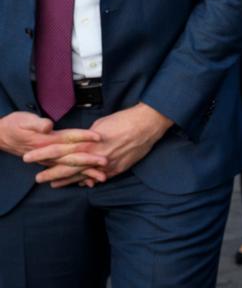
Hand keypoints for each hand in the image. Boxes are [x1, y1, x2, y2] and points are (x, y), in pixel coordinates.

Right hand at [1, 113, 104, 181]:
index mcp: (47, 141)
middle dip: (90, 160)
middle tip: (106, 163)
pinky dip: (76, 177)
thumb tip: (47, 127)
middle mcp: (49, 153)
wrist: (0, 136)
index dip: (84, 136)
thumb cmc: (14, 125)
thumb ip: (37, 124)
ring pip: (71, 167)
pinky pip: (65, 171)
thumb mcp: (24, 121)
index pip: (69, 138)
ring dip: (86, 172)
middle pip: (73, 156)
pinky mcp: (50, 161)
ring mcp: (49, 159)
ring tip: (102, 177)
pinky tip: (88, 182)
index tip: (99, 137)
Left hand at [32, 103, 171, 186]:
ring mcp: (107, 166)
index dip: (44, 154)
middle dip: (52, 173)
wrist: (148, 124)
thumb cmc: (124, 120)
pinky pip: (99, 178)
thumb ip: (87, 137)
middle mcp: (96, 157)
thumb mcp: (101, 124)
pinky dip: (88, 180)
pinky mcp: (118, 169)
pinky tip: (81, 183)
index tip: (31, 156)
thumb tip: (79, 143)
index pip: (60, 151)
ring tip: (54, 184)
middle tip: (38, 178)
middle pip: (68, 168)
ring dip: (68, 180)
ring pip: (83, 176)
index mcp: (89, 143)